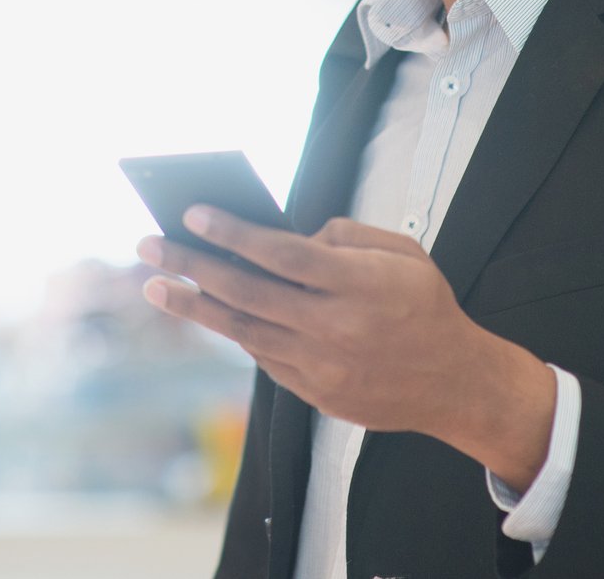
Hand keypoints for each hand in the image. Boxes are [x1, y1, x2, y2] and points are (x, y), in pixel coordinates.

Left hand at [138, 208, 555, 487]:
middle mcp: (333, 327)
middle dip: (191, 264)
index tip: (193, 212)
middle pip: (247, 292)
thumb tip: (288, 236)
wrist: (454, 384)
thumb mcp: (401, 252)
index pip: (280, 253)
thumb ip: (344, 236)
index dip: (232, 232)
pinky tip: (207, 312)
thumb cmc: (425, 306)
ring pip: (243, 331)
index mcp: (357, 284)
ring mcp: (320, 365)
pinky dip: (234, 332)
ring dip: (194, 306)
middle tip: (148, 245)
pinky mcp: (313, 392)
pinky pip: (262, 356)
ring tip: (155, 286)